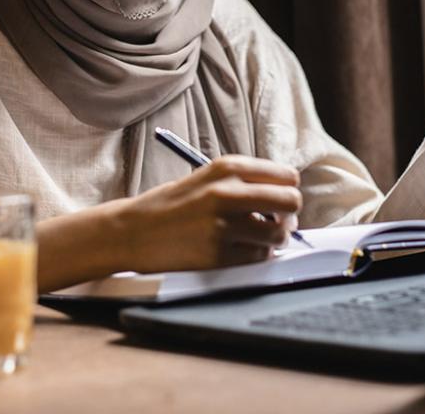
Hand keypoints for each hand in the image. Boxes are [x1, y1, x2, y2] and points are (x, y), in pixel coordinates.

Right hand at [114, 155, 301, 272]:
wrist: (134, 231)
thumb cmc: (172, 204)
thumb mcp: (207, 177)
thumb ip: (244, 182)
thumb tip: (284, 196)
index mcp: (227, 167)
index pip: (285, 175)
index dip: (287, 189)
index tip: (280, 198)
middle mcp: (227, 193)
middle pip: (290, 201)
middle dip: (290, 213)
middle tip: (278, 220)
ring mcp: (223, 225)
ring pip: (278, 233)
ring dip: (275, 238)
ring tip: (260, 237)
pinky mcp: (218, 254)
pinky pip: (259, 257)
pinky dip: (257, 255)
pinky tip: (242, 249)